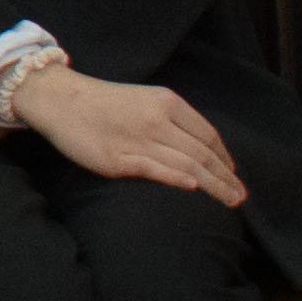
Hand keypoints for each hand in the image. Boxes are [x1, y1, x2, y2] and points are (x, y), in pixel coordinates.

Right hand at [7, 56, 246, 206]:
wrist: (60, 99)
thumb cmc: (102, 103)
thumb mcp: (144, 100)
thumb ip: (171, 122)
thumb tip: (196, 152)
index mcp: (167, 103)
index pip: (208, 134)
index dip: (224, 158)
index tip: (232, 175)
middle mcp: (158, 120)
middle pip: (202, 152)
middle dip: (226, 177)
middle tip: (241, 196)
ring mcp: (139, 139)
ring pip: (187, 164)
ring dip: (214, 185)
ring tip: (230, 201)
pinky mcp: (119, 159)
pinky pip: (156, 169)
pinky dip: (178, 178)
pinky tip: (194, 187)